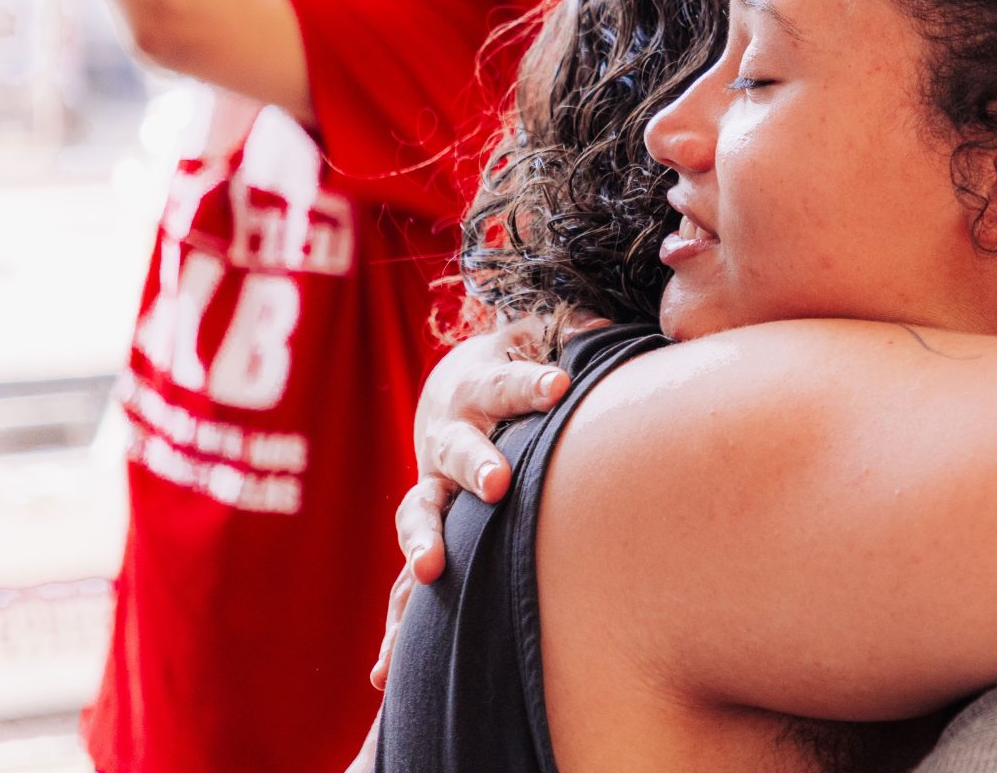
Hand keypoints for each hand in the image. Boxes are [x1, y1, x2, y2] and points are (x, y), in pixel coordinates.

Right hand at [371, 312, 589, 689]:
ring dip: (424, 542)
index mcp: (480, 388)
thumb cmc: (518, 364)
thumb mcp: (542, 335)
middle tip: (500, 483)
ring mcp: (431, 488)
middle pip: (458, 450)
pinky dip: (399, 626)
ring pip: (421, 515)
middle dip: (477, 465)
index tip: (560, 386)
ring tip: (431, 570)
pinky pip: (407, 582)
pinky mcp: (426, 532)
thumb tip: (609, 325)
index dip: (531, 384)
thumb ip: (574, 332)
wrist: (458, 389)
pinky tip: (387, 673)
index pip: (506, 382)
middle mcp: (448, 438)